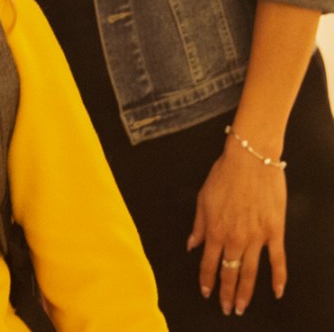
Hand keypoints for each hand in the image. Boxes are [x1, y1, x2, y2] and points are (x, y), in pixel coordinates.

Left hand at [186, 145, 286, 316]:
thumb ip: (198, 226)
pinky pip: (278, 260)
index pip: (209, 263)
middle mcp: (235, 238)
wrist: (250, 160)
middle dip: (226, 293)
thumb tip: (191, 244)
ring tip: (241, 306)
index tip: (206, 293)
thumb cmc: (224, 175)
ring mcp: (257, 237)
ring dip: (246, 292)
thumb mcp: (202, 199)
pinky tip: (276, 291)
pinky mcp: (275, 231)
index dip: (207, 281)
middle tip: (226, 308)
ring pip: (251, 272)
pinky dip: (278, 278)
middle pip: (230, 273)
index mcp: (215, 230)